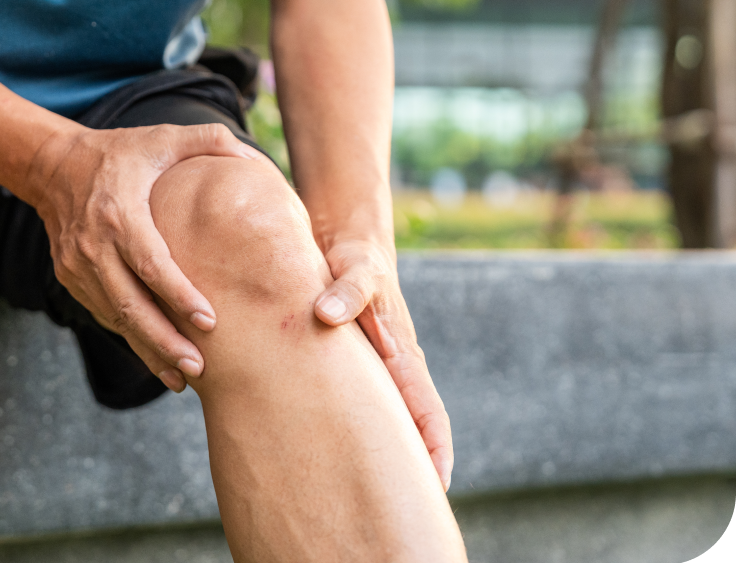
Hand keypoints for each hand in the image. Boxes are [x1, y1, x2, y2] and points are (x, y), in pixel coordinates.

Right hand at [30, 121, 262, 392]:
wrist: (52, 167)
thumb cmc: (119, 153)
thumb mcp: (162, 138)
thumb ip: (210, 141)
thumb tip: (259, 159)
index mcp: (119, 214)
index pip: (151, 264)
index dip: (179, 296)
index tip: (209, 322)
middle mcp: (94, 246)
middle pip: (130, 305)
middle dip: (164, 341)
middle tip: (199, 369)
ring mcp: (78, 267)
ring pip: (115, 318)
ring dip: (148, 350)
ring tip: (182, 378)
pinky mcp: (70, 279)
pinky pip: (104, 314)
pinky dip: (130, 338)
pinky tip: (157, 359)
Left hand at [313, 238, 453, 491]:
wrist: (344, 244)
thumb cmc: (358, 257)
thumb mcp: (357, 269)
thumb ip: (347, 291)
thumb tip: (327, 317)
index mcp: (404, 357)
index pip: (429, 414)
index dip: (435, 451)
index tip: (434, 487)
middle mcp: (390, 371)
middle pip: (404, 429)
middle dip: (406, 468)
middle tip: (395, 507)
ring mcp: (368, 371)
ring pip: (375, 422)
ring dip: (373, 454)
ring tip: (352, 493)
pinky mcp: (343, 364)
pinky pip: (346, 404)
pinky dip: (339, 428)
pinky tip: (315, 448)